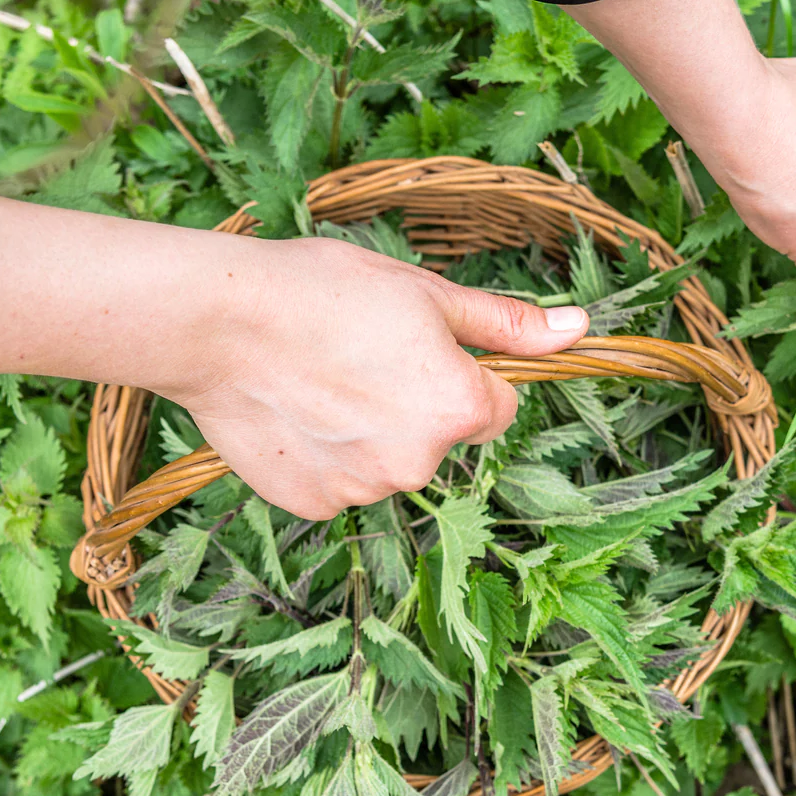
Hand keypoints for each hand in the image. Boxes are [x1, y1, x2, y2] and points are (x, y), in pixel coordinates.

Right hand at [0, 195, 588, 519]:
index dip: (462, 374)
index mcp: (460, 409)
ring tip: (317, 379)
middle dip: (412, 406)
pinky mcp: (313, 505)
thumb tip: (581, 329)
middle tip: (358, 355)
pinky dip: (324, 455)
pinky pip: (338, 482)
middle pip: (439, 440)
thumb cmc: (323, 290)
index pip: (496, 409)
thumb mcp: (425, 293)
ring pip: (387, 462)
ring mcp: (363, 490)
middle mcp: (420, 464)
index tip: (415, 347)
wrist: (214, 320)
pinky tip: (293, 411)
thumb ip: (506, 325)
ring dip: (367, 432)